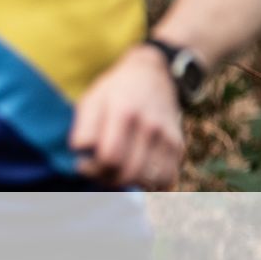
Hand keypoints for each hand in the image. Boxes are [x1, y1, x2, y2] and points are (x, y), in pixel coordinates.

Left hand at [69, 45, 183, 188]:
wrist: (154, 75)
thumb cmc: (114, 91)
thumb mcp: (92, 99)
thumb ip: (84, 129)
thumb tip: (82, 155)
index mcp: (124, 112)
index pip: (109, 157)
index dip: (92, 169)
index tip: (82, 165)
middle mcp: (149, 126)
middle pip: (128, 173)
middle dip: (106, 179)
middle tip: (97, 171)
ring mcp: (167, 137)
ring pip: (147, 180)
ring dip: (126, 183)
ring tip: (114, 172)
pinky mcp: (178, 146)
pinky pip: (166, 179)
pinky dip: (149, 184)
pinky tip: (135, 172)